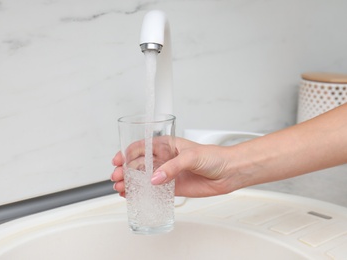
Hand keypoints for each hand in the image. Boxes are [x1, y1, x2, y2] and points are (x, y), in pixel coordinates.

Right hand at [111, 137, 239, 196]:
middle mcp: (165, 159)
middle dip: (125, 169)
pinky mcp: (173, 188)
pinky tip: (132, 195)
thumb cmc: (214, 157)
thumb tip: (155, 178)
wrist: (229, 172)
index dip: (127, 153)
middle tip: (117, 177)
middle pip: (139, 163)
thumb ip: (172, 167)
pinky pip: (153, 190)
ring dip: (130, 182)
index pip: (142, 147)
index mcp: (167, 145)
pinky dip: (142, 193)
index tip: (118, 160)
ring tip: (121, 188)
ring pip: (143, 177)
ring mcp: (168, 173)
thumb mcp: (191, 156)